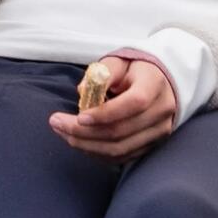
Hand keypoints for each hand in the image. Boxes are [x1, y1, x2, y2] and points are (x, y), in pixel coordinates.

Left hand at [49, 56, 177, 161]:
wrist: (159, 83)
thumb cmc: (133, 69)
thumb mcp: (117, 61)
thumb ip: (101, 73)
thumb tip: (82, 91)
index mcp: (154, 85)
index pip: (133, 103)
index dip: (105, 114)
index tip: (79, 116)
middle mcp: (161, 111)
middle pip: (122, 131)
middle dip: (85, 132)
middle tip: (56, 123)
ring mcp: (159, 132)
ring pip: (121, 148)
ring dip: (88, 145)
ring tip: (63, 133)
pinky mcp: (152, 145)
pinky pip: (123, 156)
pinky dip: (98, 152)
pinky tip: (80, 142)